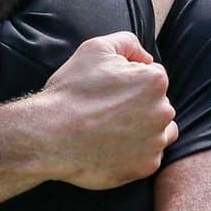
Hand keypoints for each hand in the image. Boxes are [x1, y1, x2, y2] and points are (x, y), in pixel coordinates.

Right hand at [36, 32, 177, 189]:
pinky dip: (134, 154)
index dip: (128, 82)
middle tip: (106, 112)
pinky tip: (111, 148)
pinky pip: (148, 157)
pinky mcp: (145, 167)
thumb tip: (145, 58)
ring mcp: (155, 142)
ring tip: (111, 131)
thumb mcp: (95, 49)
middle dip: (139, 107)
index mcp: (154, 81)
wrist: (48, 135)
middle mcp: (162, 112)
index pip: (153, 77)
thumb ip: (127, 43)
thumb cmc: (70, 92)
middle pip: (158, 105)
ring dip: (142, 130)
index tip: (108, 92)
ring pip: (158, 132)